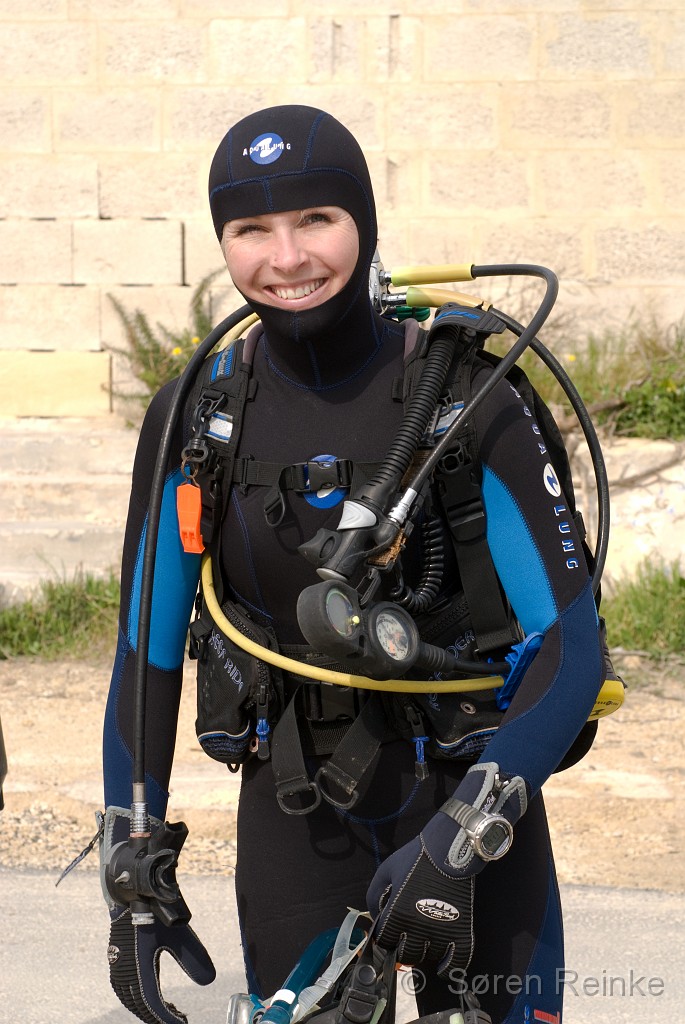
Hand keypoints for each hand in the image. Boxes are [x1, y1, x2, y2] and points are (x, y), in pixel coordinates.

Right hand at [108, 905, 215, 1023]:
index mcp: (139, 968)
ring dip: (146, 1009)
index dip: (166, 1017)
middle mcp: (124, 971)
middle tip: (177, 1019)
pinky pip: (123, 988)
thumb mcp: (180, 935)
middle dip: (157, 1016)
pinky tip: (148, 996)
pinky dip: (135, 998)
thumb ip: (194, 959)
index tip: (181, 1022)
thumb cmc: (157, 912)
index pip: (152, 1003)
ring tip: (166, 1011)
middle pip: (139, 1005)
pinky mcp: (116, 958)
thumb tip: (210, 981)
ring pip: (129, 998)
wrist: (134, 890)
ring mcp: (117, 965)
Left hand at [366, 762, 526, 976]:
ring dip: (424, 951)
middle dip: (403, 946)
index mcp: (397, 913)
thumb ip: (373, 895)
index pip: (384, 942)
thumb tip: (375, 917)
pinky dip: (448, 968)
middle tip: (407, 934)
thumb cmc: (416, 856)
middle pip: (405, 954)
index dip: (384, 938)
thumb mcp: (386, 870)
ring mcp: (441, 933)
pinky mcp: (461, 932)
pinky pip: (455, 963)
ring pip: (428, 958)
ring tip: (425, 937)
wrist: (450, 848)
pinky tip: (443, 963)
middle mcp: (417, 928)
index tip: (389, 933)